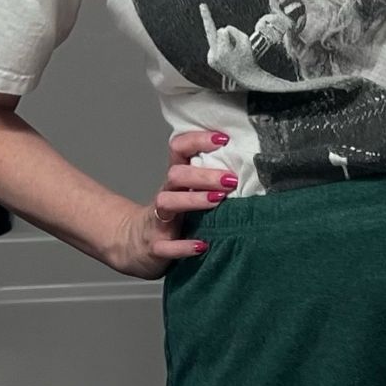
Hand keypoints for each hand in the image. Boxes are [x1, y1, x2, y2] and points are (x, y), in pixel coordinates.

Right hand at [111, 128, 236, 279]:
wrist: (134, 246)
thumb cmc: (171, 218)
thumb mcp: (186, 195)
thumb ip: (209, 181)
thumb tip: (251, 169)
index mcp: (175, 180)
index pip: (179, 149)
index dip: (198, 140)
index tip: (223, 139)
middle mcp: (165, 196)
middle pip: (175, 175)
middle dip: (203, 174)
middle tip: (231, 179)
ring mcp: (158, 221)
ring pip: (167, 202)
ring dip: (193, 199)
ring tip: (218, 201)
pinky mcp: (156, 247)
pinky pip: (166, 246)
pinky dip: (183, 246)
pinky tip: (202, 246)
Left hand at [200, 2, 259, 86]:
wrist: (246, 77)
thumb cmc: (247, 57)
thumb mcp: (245, 40)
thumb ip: (233, 30)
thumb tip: (222, 29)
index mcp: (223, 51)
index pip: (220, 30)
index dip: (209, 16)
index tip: (201, 5)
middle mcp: (214, 55)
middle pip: (220, 33)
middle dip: (227, 36)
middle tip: (224, 34)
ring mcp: (210, 59)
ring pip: (216, 39)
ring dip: (224, 42)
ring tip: (233, 54)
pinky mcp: (210, 60)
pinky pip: (215, 46)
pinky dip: (221, 48)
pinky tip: (228, 56)